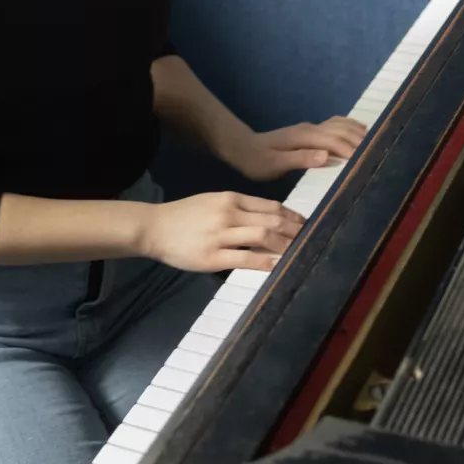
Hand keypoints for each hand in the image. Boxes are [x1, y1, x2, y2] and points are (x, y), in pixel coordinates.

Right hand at [136, 192, 305, 272]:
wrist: (154, 227)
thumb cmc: (184, 215)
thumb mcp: (212, 201)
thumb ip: (237, 206)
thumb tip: (268, 216)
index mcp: (229, 198)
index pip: (268, 206)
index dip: (290, 215)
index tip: (304, 223)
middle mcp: (228, 214)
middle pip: (270, 221)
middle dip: (293, 230)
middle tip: (309, 238)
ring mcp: (220, 236)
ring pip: (261, 238)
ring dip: (284, 245)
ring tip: (297, 251)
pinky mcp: (213, 257)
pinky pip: (245, 259)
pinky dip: (264, 262)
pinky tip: (276, 265)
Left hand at [229, 116, 368, 181]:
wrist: (243, 148)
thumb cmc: (257, 162)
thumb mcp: (274, 165)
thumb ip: (300, 159)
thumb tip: (326, 155)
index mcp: (303, 137)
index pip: (334, 140)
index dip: (352, 150)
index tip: (367, 160)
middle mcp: (310, 129)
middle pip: (342, 131)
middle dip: (361, 141)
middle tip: (380, 153)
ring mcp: (310, 128)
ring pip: (340, 125)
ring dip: (358, 132)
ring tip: (376, 143)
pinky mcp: (310, 131)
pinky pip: (335, 125)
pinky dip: (350, 127)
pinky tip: (360, 132)